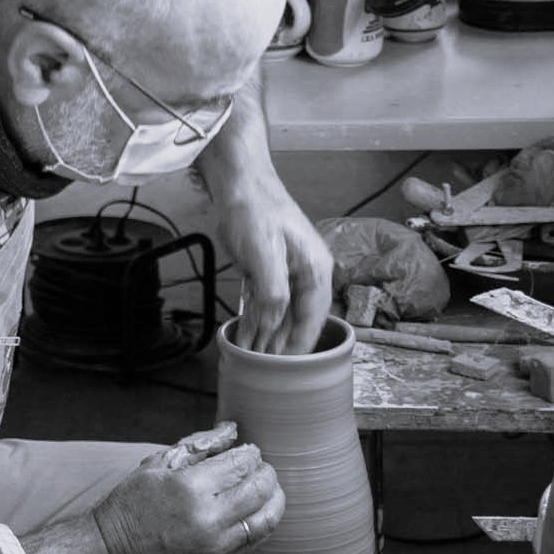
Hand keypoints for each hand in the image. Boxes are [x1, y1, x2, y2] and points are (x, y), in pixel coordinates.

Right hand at [93, 436, 283, 553]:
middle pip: (260, 488)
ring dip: (274, 498)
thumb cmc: (133, 503)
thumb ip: (200, 444)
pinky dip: (264, 522)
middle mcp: (209, 518)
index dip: (251, 453)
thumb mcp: (159, 463)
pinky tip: (258, 511)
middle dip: (266, 472)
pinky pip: (256, 541)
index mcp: (191, 487)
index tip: (248, 450)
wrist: (115, 553)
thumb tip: (232, 429)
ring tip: (267, 488)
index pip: (241, 464)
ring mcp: (217, 546)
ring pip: (267, 518)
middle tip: (259, 466)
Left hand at [227, 183, 332, 354]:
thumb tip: (275, 322)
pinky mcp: (269, 271)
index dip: (302, 343)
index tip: (291, 366)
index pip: (315, 317)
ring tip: (256, 358)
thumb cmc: (255, 210)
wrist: (238, 184)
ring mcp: (287, 272)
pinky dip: (259, 319)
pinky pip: (267, 302)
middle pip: (299, 319)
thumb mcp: (265, 253)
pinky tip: (249, 335)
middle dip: (283, 344)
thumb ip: (274, 292)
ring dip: (269, 335)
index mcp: (315, 269)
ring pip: (282, 313)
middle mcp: (306, 273)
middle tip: (269, 369)